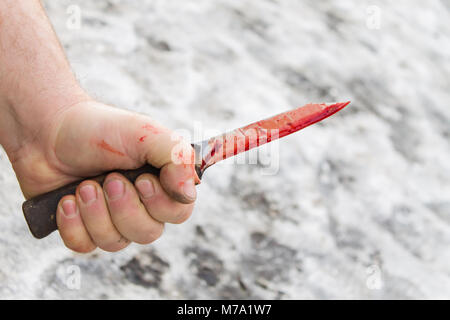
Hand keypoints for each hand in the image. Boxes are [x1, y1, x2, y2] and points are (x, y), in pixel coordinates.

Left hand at [9, 99, 198, 252]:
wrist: (49, 130)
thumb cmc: (101, 129)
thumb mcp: (145, 133)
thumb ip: (177, 158)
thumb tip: (190, 193)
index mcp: (161, 183)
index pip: (179, 212)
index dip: (160, 203)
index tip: (141, 180)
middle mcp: (140, 205)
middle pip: (148, 233)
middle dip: (124, 208)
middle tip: (108, 179)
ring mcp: (110, 219)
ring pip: (116, 242)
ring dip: (96, 213)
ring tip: (83, 186)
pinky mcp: (82, 228)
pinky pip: (86, 246)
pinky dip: (74, 224)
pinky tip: (66, 201)